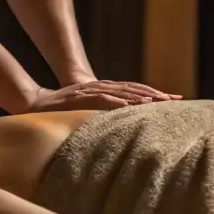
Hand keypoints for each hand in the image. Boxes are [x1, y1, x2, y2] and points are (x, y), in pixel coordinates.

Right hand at [28, 80, 180, 112]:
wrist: (38, 104)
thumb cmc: (65, 110)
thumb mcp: (90, 112)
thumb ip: (106, 114)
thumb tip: (127, 126)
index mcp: (106, 91)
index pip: (135, 91)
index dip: (155, 94)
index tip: (175, 100)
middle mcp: (102, 87)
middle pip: (134, 88)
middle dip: (155, 94)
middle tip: (175, 99)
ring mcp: (92, 90)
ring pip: (121, 91)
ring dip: (140, 96)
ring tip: (158, 101)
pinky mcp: (82, 96)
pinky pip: (102, 97)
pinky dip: (117, 100)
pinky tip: (130, 105)